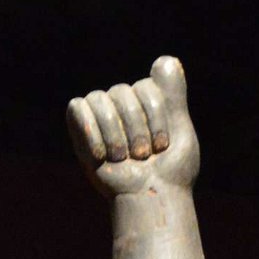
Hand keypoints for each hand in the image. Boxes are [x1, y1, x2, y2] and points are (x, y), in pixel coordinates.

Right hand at [66, 55, 198, 195]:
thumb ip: (174, 97)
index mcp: (148, 99)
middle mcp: (124, 101)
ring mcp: (102, 113)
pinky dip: (90, 132)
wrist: (150, 199)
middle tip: (143, 157)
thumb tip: (168, 60)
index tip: (163, 147)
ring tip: (124, 159)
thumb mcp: (181, 133)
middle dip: (136, 130)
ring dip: (115, 136)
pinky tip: (102, 156)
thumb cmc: (170, 172)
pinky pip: (77, 108)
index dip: (156, 119)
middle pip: (122, 92)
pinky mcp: (81, 126)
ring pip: (99, 98)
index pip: (146, 87)